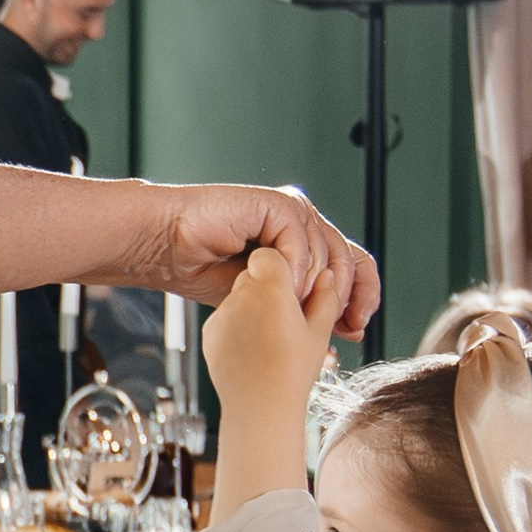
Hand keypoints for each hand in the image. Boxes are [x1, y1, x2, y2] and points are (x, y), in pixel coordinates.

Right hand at [155, 184, 376, 338]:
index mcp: (305, 243)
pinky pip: (300, 239)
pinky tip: (277, 285)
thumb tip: (353, 328)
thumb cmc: (205, 270)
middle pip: (348, 259)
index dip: (363, 295)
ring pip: (326, 254)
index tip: (358, 326)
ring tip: (286, 306)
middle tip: (336, 324)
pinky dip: (292, 268)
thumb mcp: (268, 303)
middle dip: (346, 297)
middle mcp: (303, 224)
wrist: (168, 250)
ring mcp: (292, 212)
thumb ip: (307, 309)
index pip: (353, 265)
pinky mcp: (277, 203)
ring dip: (309, 288)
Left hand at [202, 244, 345, 410]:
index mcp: (270, 288)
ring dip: (253, 307)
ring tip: (270, 338)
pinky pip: (226, 318)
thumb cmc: (293, 372)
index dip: (282, 269)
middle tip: (286, 316)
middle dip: (268, 288)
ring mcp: (222, 314)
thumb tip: (326, 278)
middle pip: (253, 274)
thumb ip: (325, 298)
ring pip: (238, 296)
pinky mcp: (210, 333)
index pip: (269, 256)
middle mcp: (241, 295)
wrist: (259, 408)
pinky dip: (238, 327)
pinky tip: (253, 350)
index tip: (293, 289)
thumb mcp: (319, 333)